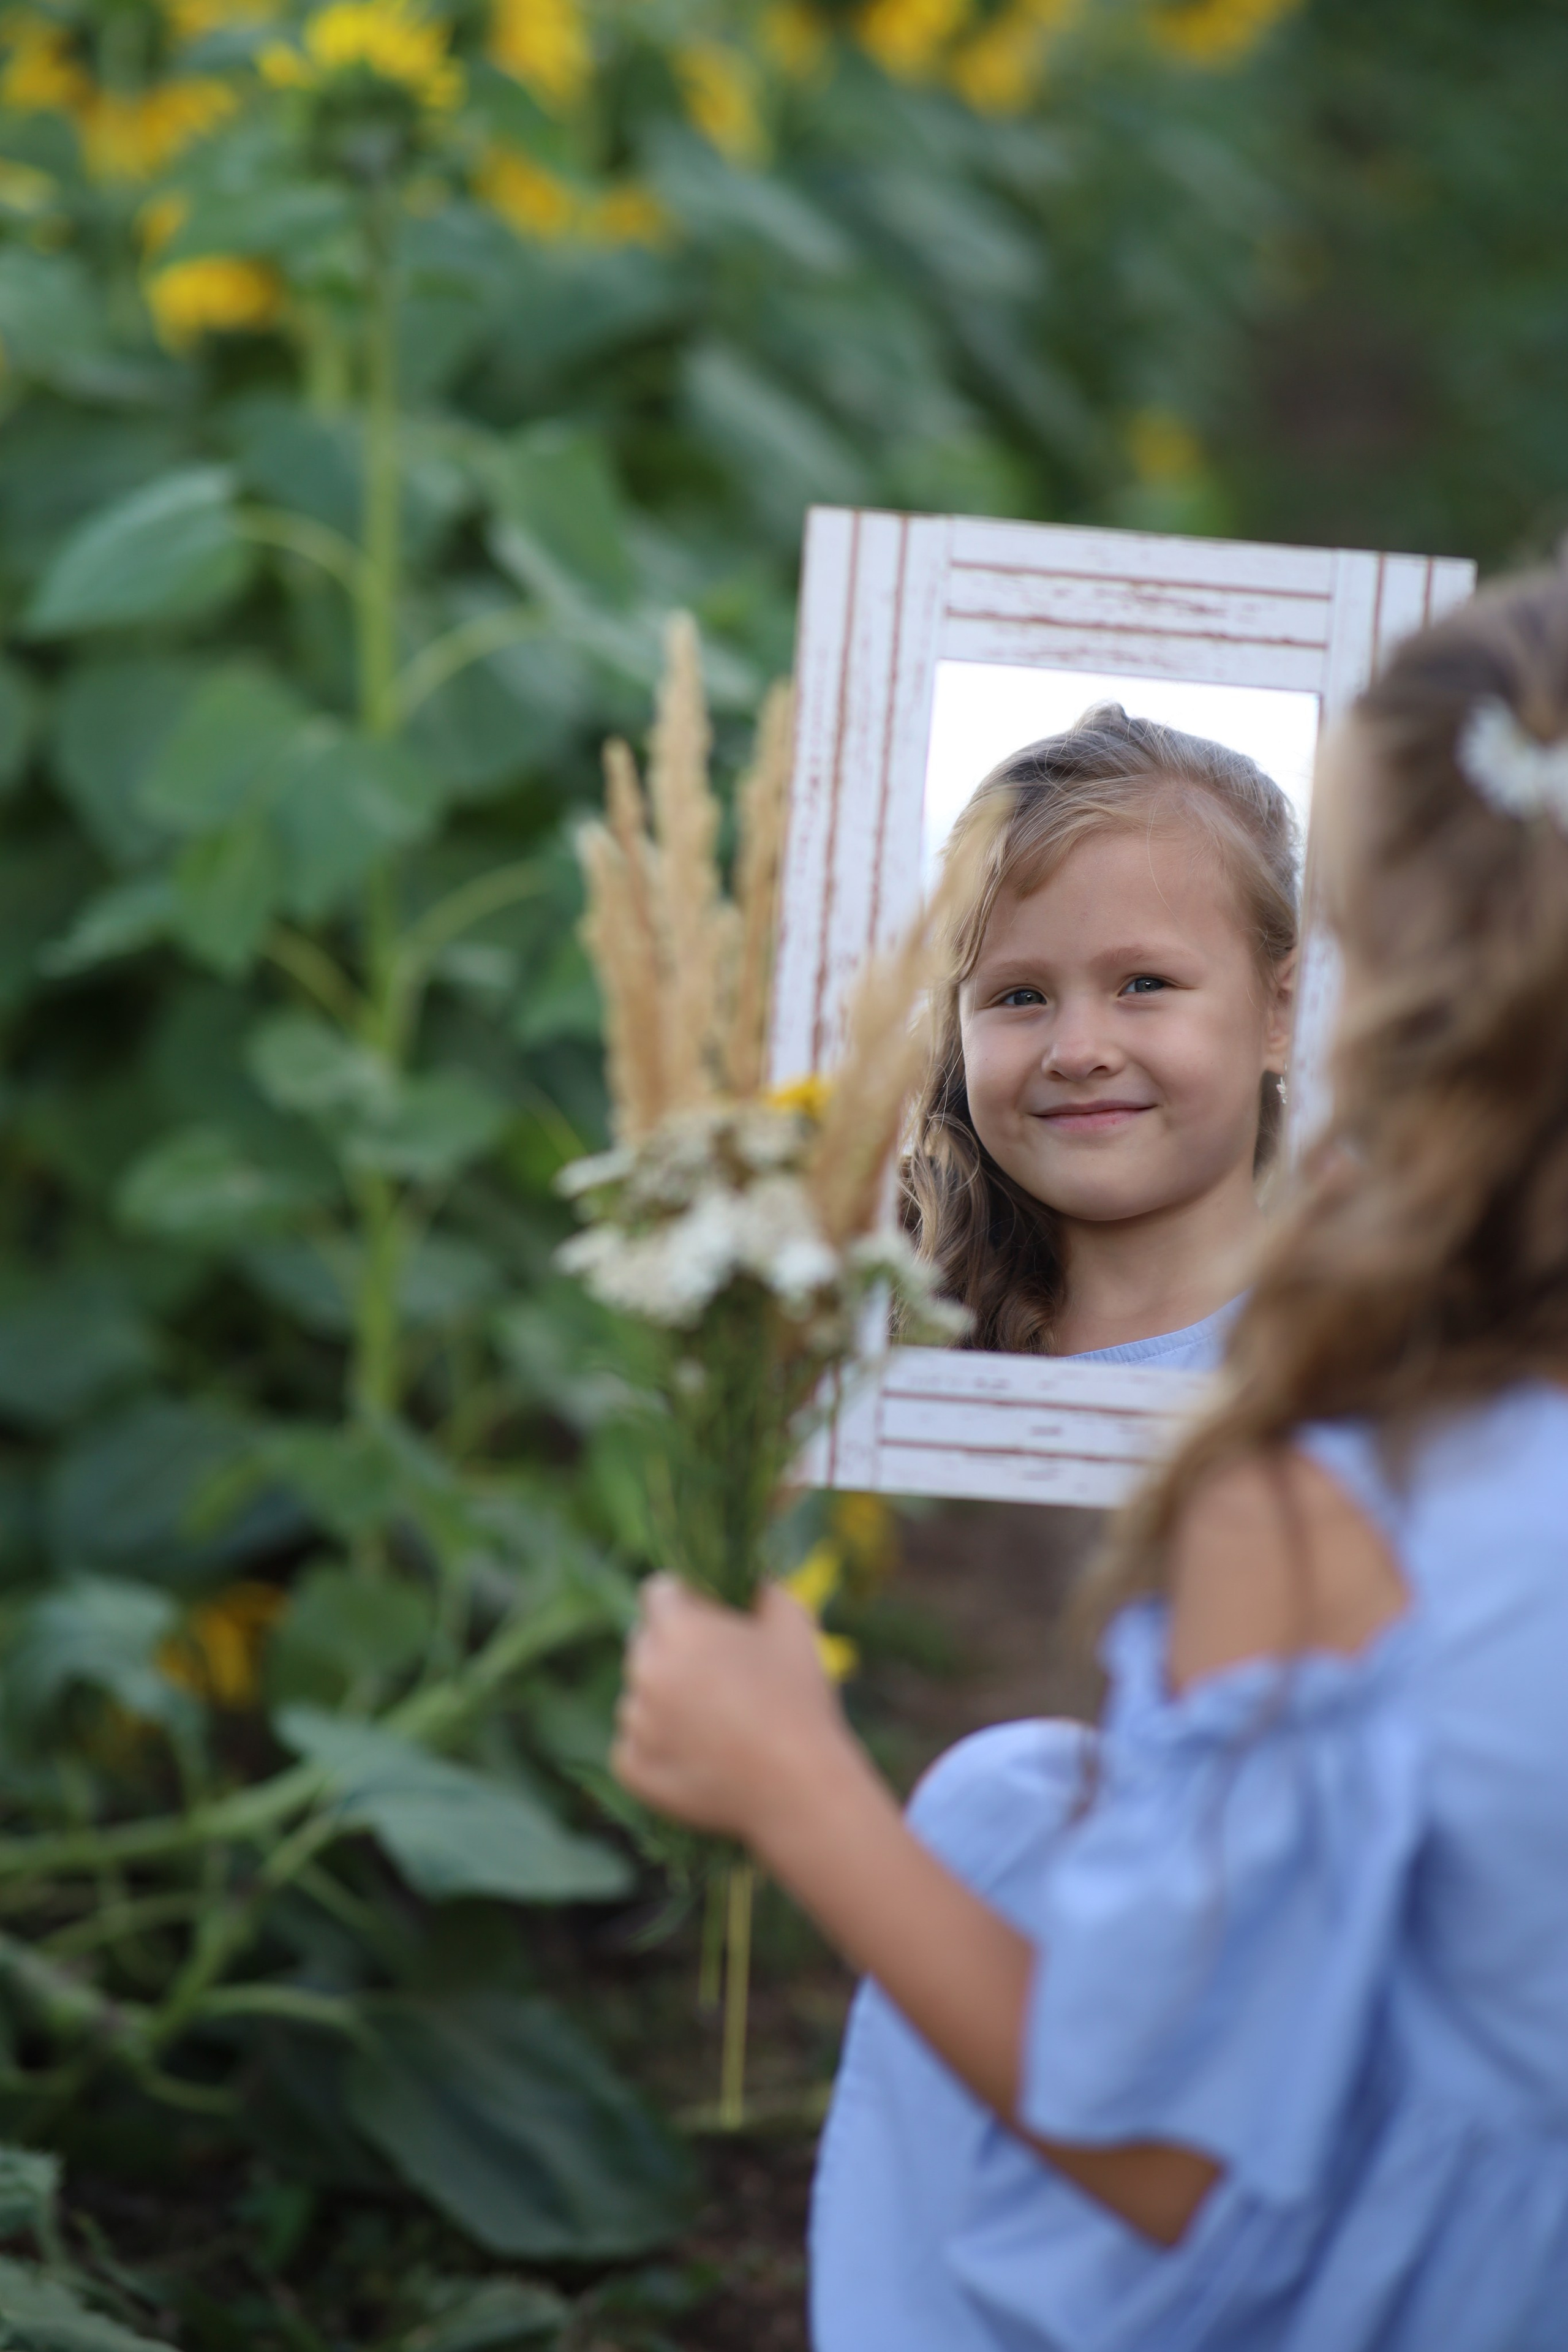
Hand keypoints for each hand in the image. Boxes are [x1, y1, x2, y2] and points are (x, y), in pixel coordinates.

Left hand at [612, 1575, 854, 1846]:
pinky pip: (632, 1745)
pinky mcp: (632, 1769)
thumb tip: (746, 1579)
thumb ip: (762, 1587)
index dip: (684, 1600)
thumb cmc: (799, 1700)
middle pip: (644, 1643)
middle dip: (672, 1650)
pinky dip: (657, 1747)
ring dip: (664, 1699)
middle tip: (716, 1675)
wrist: (798, 1788)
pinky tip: (698, 1755)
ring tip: (715, 1722)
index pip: (657, 1591)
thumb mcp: (793, 1622)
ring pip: (638, 1695)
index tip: (707, 1619)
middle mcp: (645, 1670)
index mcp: (678, 1628)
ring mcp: (635, 1723)